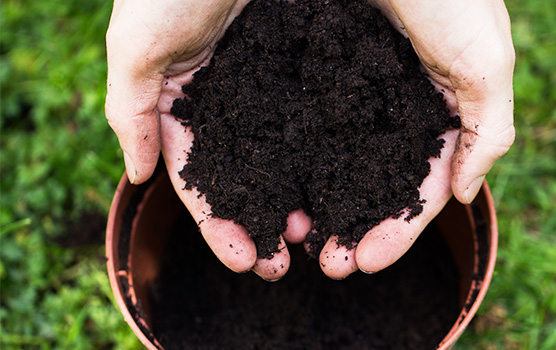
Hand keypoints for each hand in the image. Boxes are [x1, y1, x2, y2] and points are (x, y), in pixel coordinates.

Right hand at [105, 0, 311, 280]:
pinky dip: (320, 158)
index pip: (200, 181)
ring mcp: (265, 90)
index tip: (244, 262)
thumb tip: (138, 175)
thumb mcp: (136, 47)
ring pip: (281, 158)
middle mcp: (227, 106)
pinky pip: (311, 122)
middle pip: (244, 180)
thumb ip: (133, 112)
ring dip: (293, 201)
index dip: (218, 225)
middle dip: (259, 226)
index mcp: (184, 107)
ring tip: (313, 235)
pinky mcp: (299, 71)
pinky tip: (337, 185)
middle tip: (283, 263)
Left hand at [317, 0, 514, 278]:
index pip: (421, 192)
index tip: (366, 262)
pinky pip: (312, 129)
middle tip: (329, 265)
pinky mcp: (327, 77)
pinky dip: (300, 163)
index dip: (398, 232)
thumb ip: (488, 131)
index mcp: (442, 120)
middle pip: (377, 188)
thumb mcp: (486, 63)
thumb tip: (466, 195)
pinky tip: (281, 188)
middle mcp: (400, 116)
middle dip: (355, 230)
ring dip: (323, 206)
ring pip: (342, 166)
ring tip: (295, 238)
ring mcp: (361, 98)